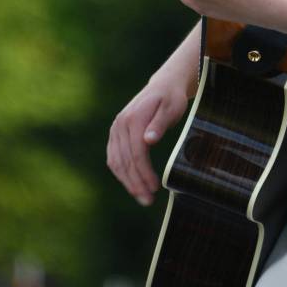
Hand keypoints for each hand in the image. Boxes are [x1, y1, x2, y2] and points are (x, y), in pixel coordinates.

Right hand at [107, 71, 189, 206]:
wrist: (163, 86)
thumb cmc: (171, 99)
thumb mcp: (171, 108)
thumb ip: (160, 124)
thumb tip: (149, 140)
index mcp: (133, 118)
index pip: (136, 152)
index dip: (144, 172)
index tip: (155, 188)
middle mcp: (120, 124)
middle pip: (125, 160)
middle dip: (136, 183)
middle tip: (148, 201)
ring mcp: (116, 129)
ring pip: (116, 161)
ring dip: (127, 182)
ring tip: (142, 197)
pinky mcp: (116, 134)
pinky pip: (114, 157)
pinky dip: (121, 173)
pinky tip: (132, 184)